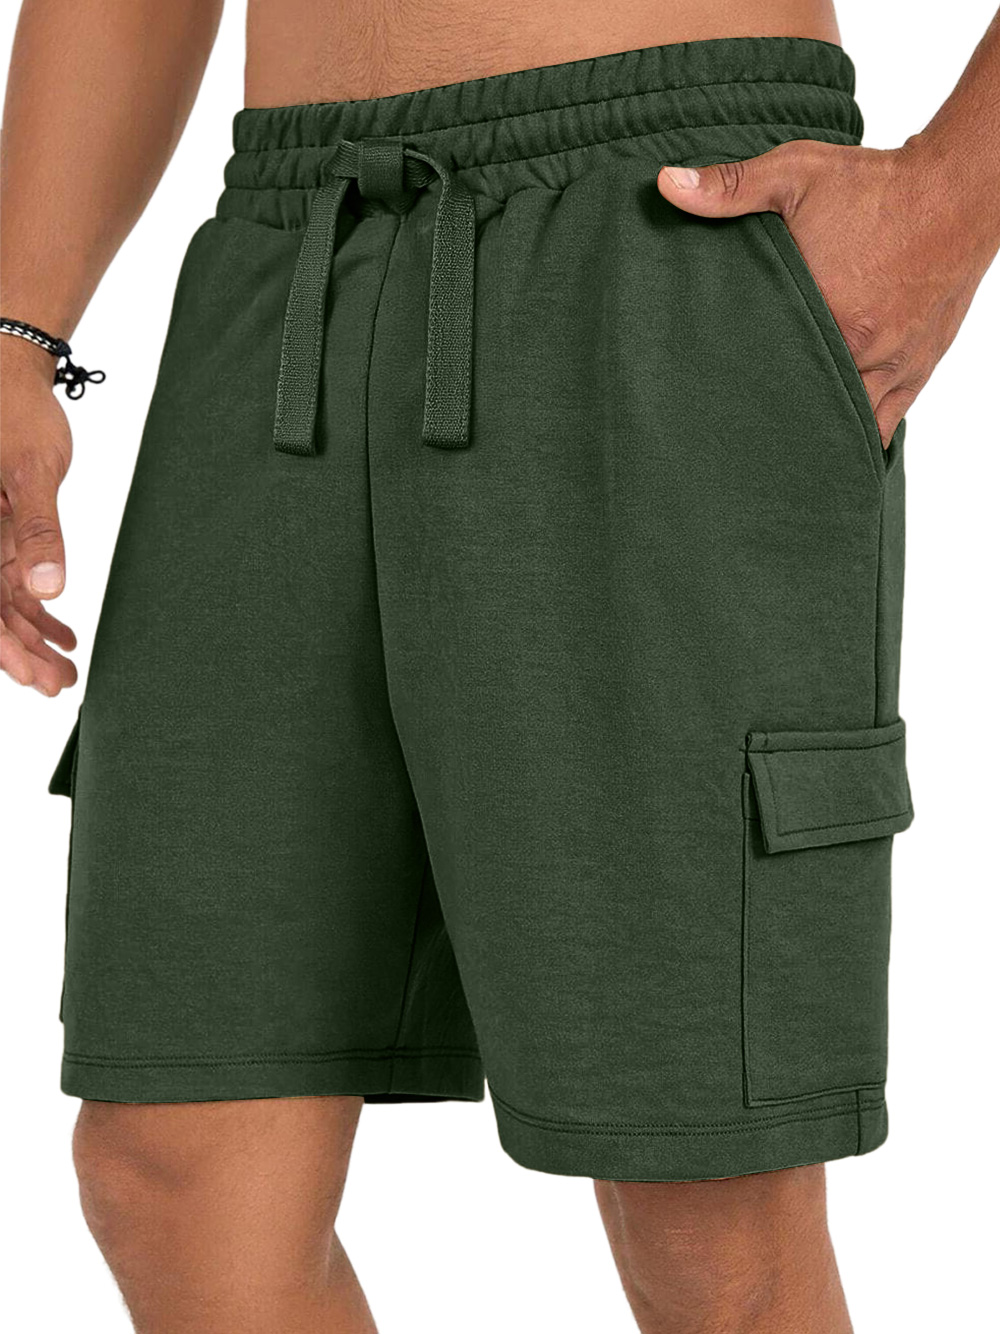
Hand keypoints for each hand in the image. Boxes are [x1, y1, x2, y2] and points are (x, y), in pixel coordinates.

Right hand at [0, 337, 76, 694]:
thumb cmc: (13, 411)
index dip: (2, 646)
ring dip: (32, 638)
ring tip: (66, 671)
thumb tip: (48, 589)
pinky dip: (37, 610)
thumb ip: (38, 532)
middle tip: (58, 686)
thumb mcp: (31, 471)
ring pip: (1, 602)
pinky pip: (11, 582)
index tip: (31, 678)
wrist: (6, 371)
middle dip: (20, 653)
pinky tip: (63, 636)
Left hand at [656, 137, 992, 445]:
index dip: (735, 388)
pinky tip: (825, 445)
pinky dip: (854, 435)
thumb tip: (666, 184)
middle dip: (770, 419)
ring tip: (775, 447)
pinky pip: (882, 425)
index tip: (707, 400)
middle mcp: (859, 351)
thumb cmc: (875, 184)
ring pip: (843, 424)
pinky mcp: (916, 371)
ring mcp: (890, 367)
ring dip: (811, 432)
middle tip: (732, 436)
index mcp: (824, 313)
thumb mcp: (795, 174)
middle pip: (802, 406)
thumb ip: (730, 187)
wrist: (958, 190)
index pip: (763, 371)